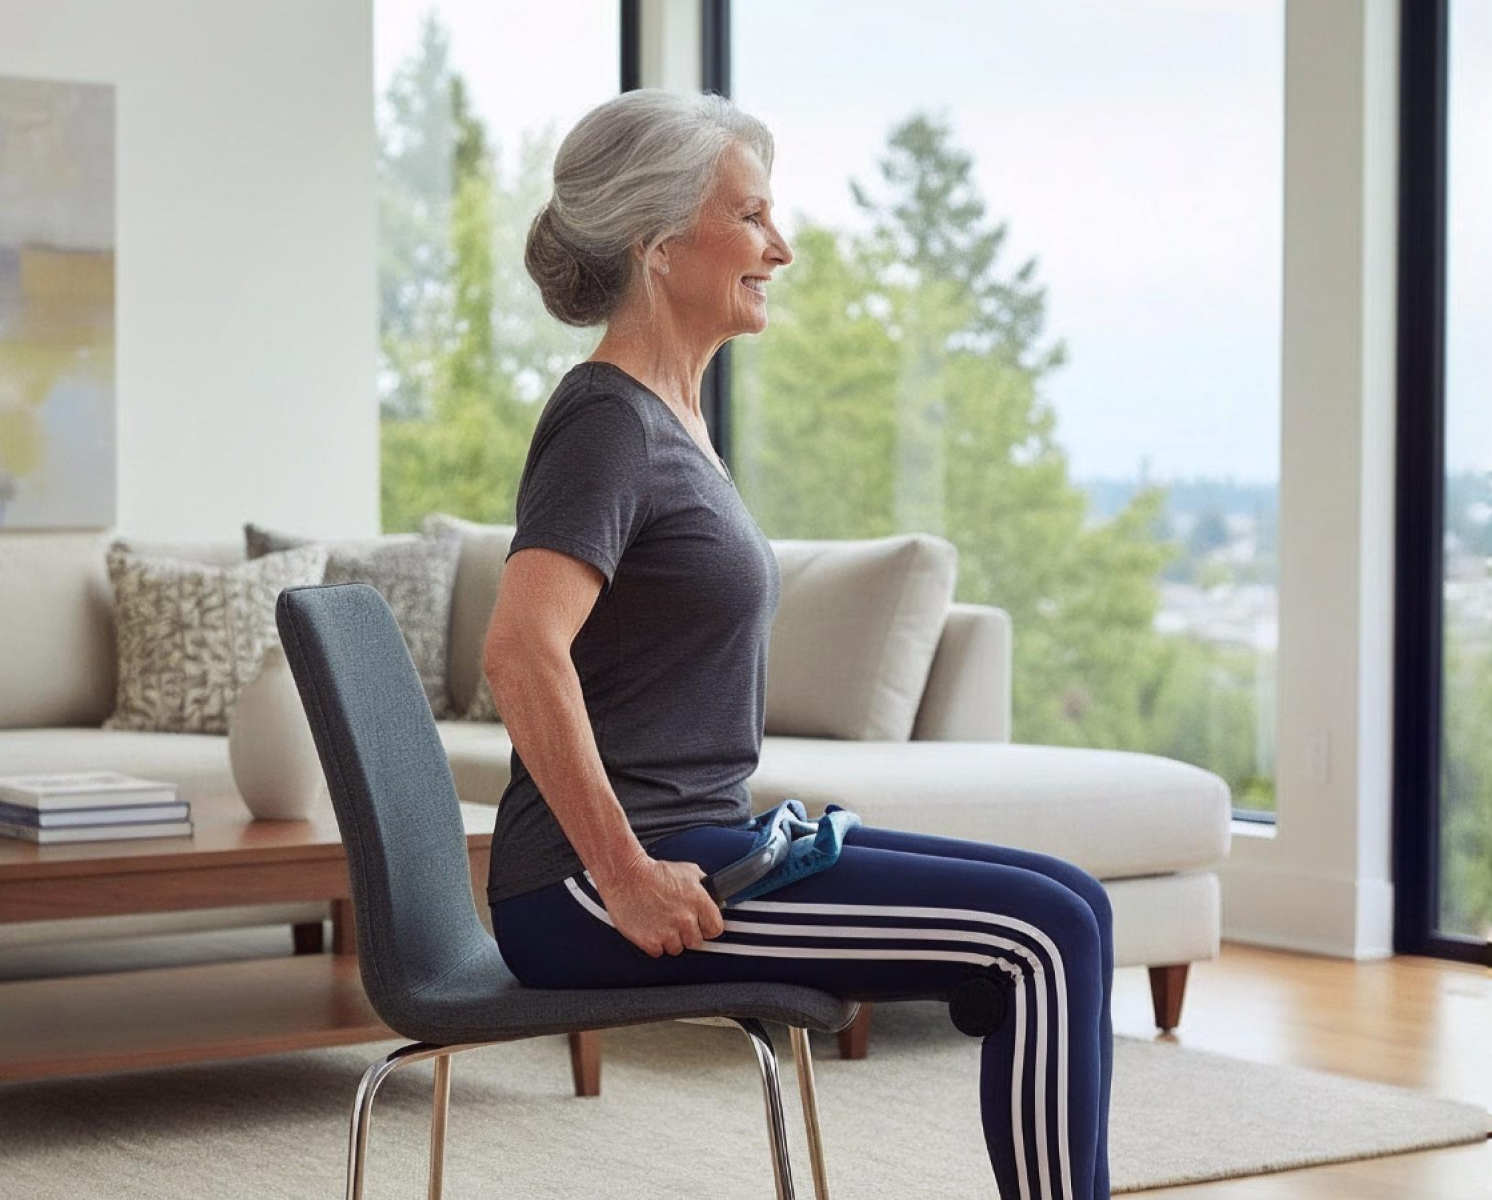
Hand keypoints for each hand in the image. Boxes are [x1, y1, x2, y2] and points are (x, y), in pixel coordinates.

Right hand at [598, 855, 726, 957]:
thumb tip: (712, 895)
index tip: (702, 927)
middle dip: (687, 934)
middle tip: (676, 922)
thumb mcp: (687, 871)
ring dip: (670, 939)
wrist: (626, 876)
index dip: (708, 928)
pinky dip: (654, 943)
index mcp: (698, 902)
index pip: (715, 929)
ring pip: (677, 949)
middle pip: (696, 942)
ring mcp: (668, 932)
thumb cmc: (652, 872)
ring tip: (660, 922)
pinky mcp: (650, 941)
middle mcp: (685, 919)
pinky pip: (658, 951)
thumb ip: (703, 887)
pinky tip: (650, 928)